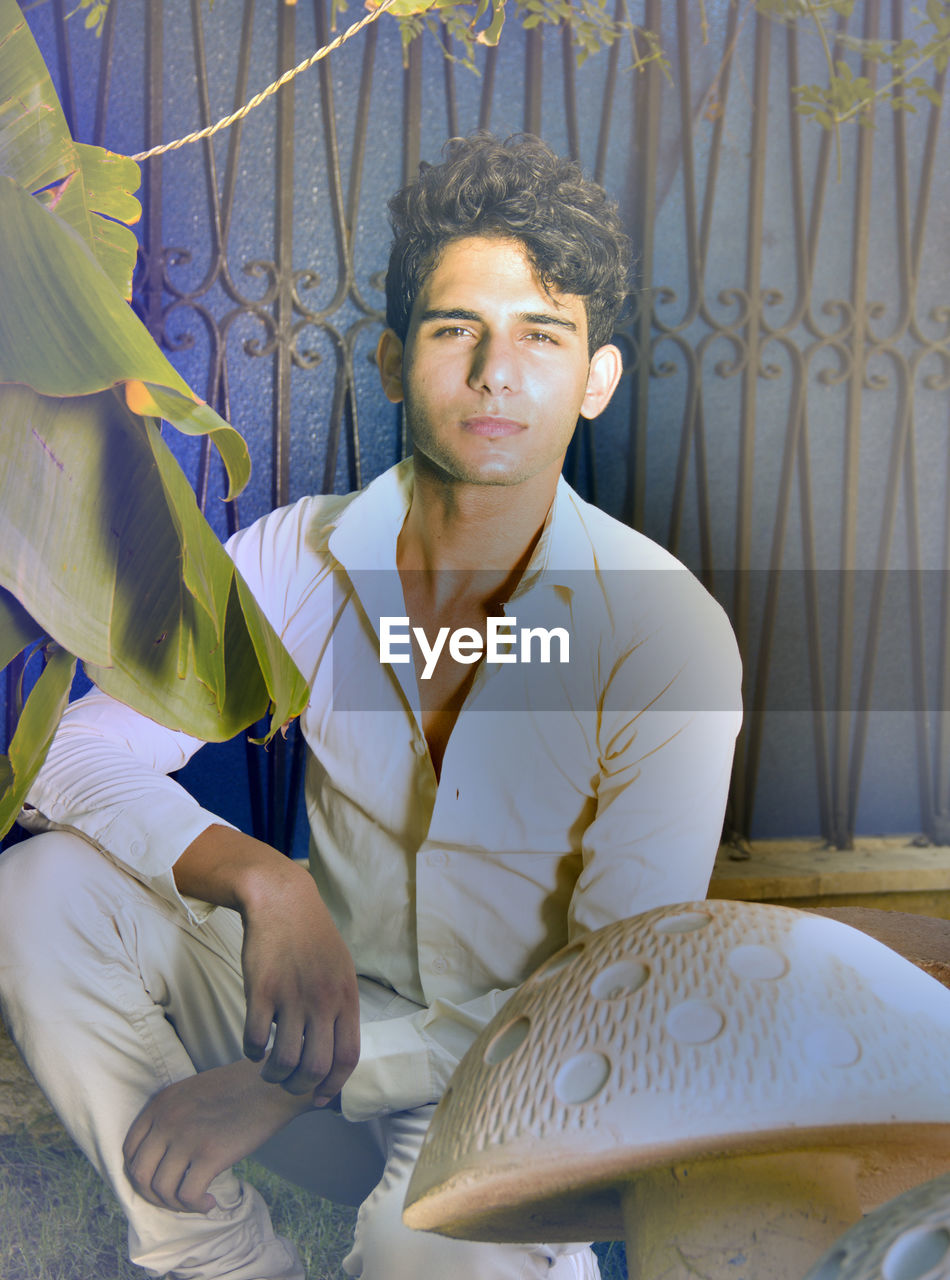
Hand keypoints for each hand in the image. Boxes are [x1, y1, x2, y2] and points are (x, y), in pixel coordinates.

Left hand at [122, 1060, 310, 1212]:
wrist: (275, 1083)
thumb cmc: (240, 1088)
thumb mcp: (194, 1091)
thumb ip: (173, 1116)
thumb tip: (163, 1156)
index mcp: (161, 1103)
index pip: (129, 1150)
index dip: (140, 1174)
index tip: (160, 1181)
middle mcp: (167, 1120)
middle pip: (138, 1174)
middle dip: (153, 1195)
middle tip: (175, 1199)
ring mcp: (187, 1137)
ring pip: (160, 1190)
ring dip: (175, 1205)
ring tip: (196, 1201)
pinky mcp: (210, 1154)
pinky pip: (186, 1196)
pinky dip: (196, 1206)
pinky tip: (210, 1201)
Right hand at [239, 858, 360, 1098]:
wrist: (282, 901)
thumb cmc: (312, 937)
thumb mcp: (341, 969)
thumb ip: (341, 1007)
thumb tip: (337, 1051)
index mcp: (347, 997)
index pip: (348, 1058)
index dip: (334, 1085)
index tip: (320, 1097)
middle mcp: (323, 1000)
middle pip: (316, 1067)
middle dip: (300, 1088)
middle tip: (288, 1085)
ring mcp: (292, 996)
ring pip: (285, 1061)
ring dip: (274, 1075)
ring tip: (268, 1070)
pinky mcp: (261, 990)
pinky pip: (254, 1039)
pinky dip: (252, 1053)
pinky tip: (252, 1047)